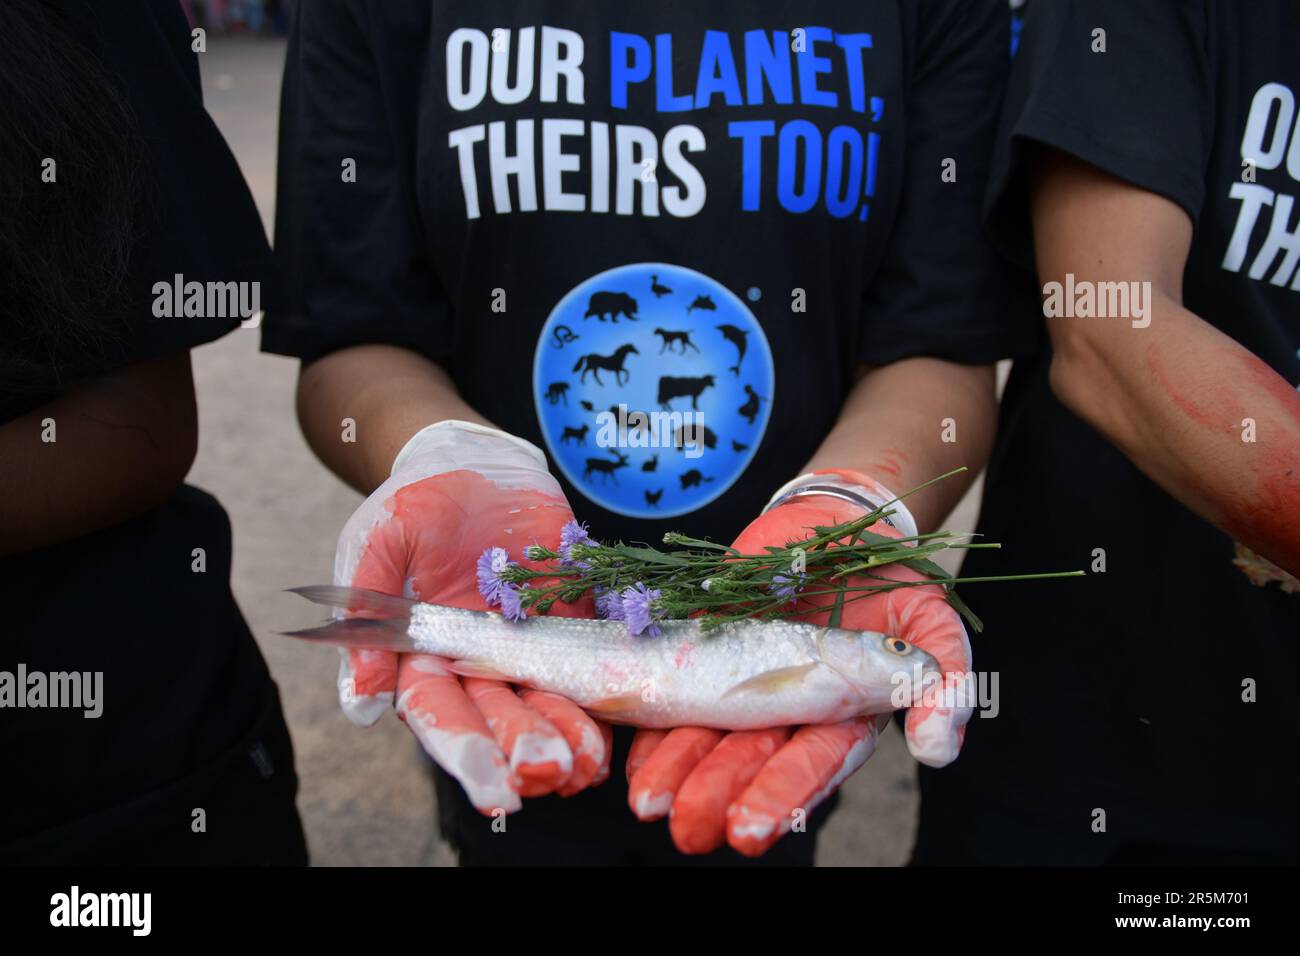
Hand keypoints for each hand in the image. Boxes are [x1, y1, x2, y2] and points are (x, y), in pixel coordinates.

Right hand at [334, 420, 610, 813]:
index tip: (493, 786)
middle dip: (522, 748)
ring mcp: (526, 645)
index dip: (466, 751)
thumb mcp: (378, 541)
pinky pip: (591, 659)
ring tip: (586, 765)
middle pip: (498, 716)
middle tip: (546, 774)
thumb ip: (367, 610)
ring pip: (547, 698)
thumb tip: (363, 704)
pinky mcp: (569, 620)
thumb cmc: (414, 501)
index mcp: (421, 657)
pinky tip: (620, 719)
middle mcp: (476, 664)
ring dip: (568, 733)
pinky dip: (605, 690)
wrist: (476, 462)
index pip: (441, 713)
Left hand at [626, 469, 972, 854]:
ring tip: (650, 804)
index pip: (811, 762)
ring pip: (705, 732)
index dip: (781, 796)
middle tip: (687, 830)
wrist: (838, 521)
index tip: (748, 829)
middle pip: (749, 758)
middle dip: (717, 793)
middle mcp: (786, 706)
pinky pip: (674, 686)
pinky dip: (652, 721)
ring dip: (677, 770)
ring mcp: (741, 677)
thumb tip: (940, 749)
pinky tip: (632, 754)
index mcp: (842, 712)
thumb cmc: (893, 580)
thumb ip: (943, 683)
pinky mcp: (704, 643)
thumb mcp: (932, 623)